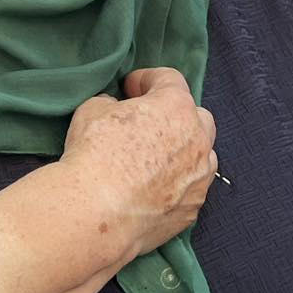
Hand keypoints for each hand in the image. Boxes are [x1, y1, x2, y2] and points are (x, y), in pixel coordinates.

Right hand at [60, 67, 216, 264]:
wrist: (96, 213)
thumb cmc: (94, 154)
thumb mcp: (93, 110)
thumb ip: (110, 104)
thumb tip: (114, 110)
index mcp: (176, 107)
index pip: (169, 79)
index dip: (147, 79)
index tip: (130, 87)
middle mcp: (197, 140)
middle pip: (196, 117)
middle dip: (174, 115)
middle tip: (147, 122)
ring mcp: (199, 178)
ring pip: (200, 156)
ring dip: (182, 152)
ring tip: (153, 160)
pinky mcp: (191, 210)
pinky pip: (189, 190)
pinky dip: (175, 185)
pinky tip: (151, 191)